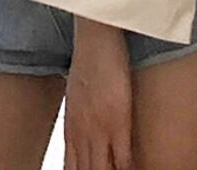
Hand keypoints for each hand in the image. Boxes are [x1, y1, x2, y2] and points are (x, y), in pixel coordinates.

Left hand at [64, 21, 133, 169]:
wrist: (94, 40)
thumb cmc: (88, 63)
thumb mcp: (77, 96)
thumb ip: (80, 118)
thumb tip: (83, 131)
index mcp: (72, 129)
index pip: (72, 167)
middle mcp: (82, 134)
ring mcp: (100, 130)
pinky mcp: (118, 123)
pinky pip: (124, 160)